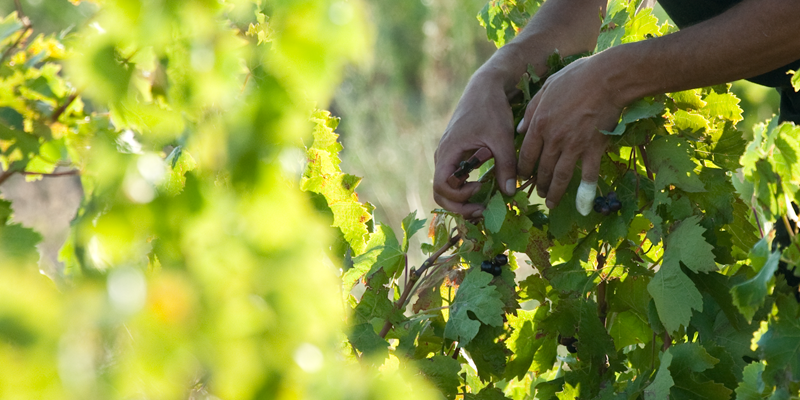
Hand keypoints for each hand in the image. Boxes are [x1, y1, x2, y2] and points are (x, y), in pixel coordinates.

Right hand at [433, 70, 518, 216]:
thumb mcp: (501, 138)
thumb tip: (509, 193)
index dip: (459, 196)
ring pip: (445, 188)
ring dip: (461, 200)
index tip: (480, 189)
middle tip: (481, 210)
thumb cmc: (491, 109)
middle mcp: (443, 156)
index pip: (441, 186)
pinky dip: (464, 189)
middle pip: (439, 192)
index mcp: (448, 151)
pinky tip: (483, 188)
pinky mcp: (455, 155)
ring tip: (483, 203)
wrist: (485, 88)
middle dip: (458, 206)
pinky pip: (453, 179)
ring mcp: (447, 156)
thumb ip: (506, 166)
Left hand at [516, 56, 621, 209]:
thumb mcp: (547, 88)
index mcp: (539, 124)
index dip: (522, 169)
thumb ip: (531, 110)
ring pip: (559, 176)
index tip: (522, 177)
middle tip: (538, 192)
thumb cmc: (577, 77)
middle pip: (541, 168)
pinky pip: (587, 175)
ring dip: (553, 192)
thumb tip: (520, 129)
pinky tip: (582, 206)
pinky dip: (585, 192)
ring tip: (550, 202)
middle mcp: (553, 139)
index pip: (526, 154)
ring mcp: (573, 146)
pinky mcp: (593, 149)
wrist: (607, 78)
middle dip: (538, 183)